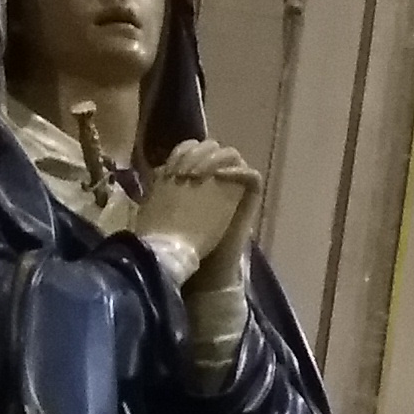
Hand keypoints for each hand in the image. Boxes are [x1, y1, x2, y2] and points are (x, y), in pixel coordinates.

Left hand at [146, 141, 258, 282]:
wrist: (198, 265)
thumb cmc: (180, 239)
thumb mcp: (170, 205)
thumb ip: (169, 185)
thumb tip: (161, 167)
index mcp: (198, 179)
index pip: (199, 148)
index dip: (188, 149)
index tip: (174, 164)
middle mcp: (219, 181)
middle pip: (216, 149)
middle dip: (202, 152)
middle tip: (189, 170)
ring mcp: (236, 190)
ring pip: (235, 157)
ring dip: (218, 159)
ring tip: (203, 173)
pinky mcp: (249, 202)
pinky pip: (252, 177)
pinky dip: (239, 171)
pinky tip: (220, 176)